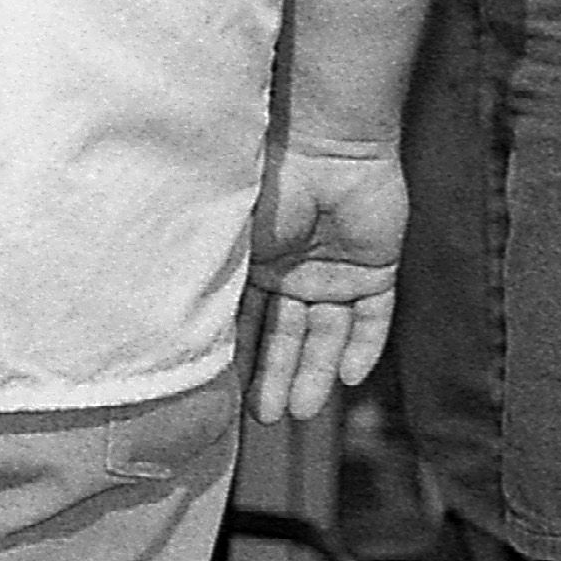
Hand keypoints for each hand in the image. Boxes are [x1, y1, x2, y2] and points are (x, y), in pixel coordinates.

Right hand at [245, 137, 402, 425]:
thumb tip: (182, 331)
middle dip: (278, 377)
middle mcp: (296, 272)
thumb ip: (218, 281)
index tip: (229, 399)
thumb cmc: (268, 182)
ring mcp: (338, 271)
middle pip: (288, 335)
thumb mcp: (232, 237)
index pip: (248, 324)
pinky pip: (375, 316)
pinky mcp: (378, 267)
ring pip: (329, 333)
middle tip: (268, 418)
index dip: (241, 361)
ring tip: (302, 411)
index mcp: (257, 263)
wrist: (326, 142)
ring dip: (315, 372)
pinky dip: (364, 346)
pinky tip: (349, 379)